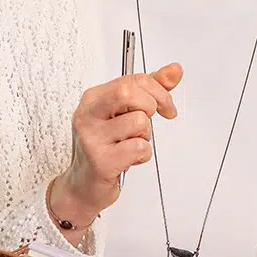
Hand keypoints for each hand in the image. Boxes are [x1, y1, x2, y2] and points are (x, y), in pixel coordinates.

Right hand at [51, 64, 183, 225]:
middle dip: (151, 106)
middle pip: (130, 92)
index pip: (133, 80)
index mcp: (93, 98)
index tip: (166, 106)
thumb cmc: (104, 147)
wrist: (82, 185)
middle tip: (149, 122)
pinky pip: (139, 148)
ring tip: (130, 144)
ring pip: (139, 122)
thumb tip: (174, 70)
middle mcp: (88, 114)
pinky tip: (128, 159)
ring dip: (145, 136)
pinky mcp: (101, 160)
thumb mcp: (123, 113)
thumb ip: (149, 90)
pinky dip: (142, 155)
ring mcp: (92, 137)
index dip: (159, 91)